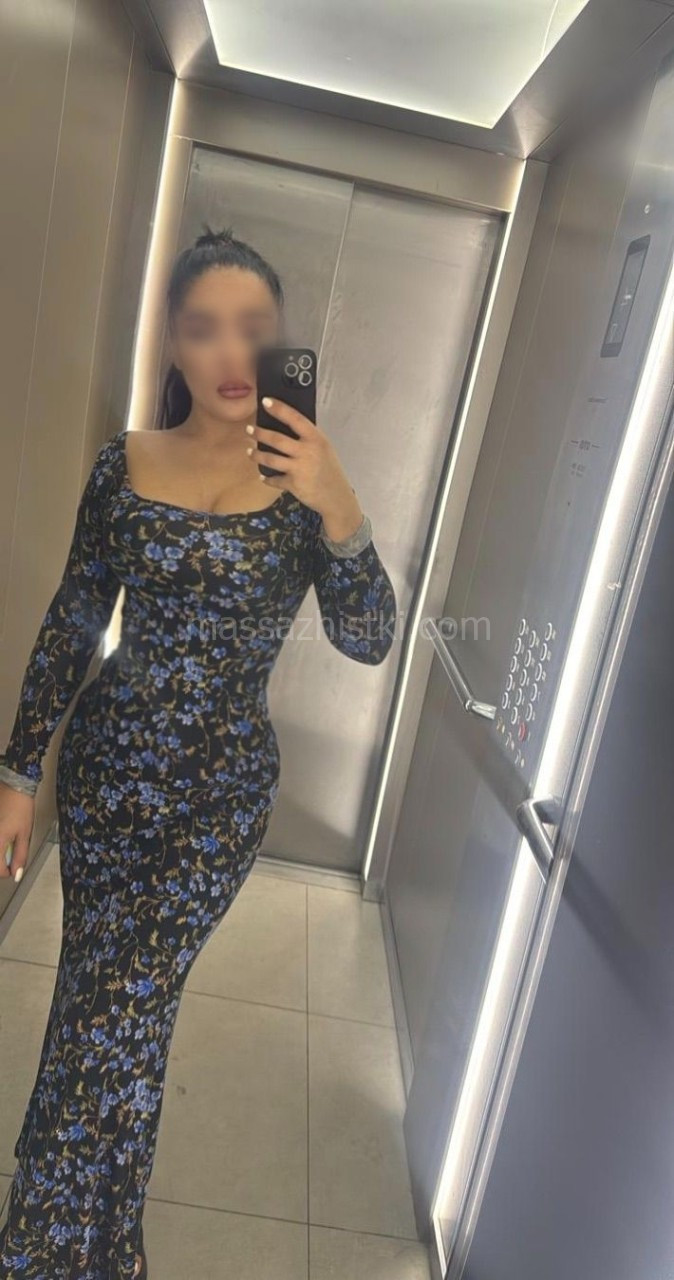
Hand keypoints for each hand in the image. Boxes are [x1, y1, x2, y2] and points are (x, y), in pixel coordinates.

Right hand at [0, 783, 33, 880]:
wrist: (14, 785)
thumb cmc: (21, 807)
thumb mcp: (25, 833)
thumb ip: (20, 855)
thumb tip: (16, 873)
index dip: (7, 871)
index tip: (13, 868)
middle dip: (0, 861)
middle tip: (9, 855)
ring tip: (6, 842)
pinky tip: (3, 833)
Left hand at [246, 399, 364, 541]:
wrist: (337, 498)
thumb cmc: (331, 471)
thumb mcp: (325, 449)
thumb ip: (309, 439)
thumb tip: (287, 427)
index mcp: (316, 439)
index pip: (295, 419)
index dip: (279, 409)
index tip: (265, 401)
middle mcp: (307, 451)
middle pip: (277, 439)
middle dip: (259, 433)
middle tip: (249, 429)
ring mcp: (299, 468)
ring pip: (271, 459)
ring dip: (257, 455)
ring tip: (249, 452)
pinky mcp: (293, 484)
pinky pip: (275, 479)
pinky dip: (267, 479)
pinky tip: (263, 477)